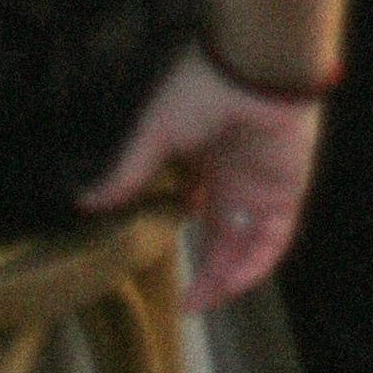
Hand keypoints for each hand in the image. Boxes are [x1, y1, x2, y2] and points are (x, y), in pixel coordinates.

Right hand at [77, 47, 324, 311]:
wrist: (255, 67)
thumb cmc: (202, 91)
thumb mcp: (156, 134)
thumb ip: (129, 173)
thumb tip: (85, 204)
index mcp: (204, 162)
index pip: (192, 212)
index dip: (179, 240)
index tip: (159, 269)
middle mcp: (233, 179)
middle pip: (222, 237)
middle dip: (206, 273)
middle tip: (185, 305)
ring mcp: (260, 187)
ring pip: (247, 245)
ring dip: (228, 277)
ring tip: (201, 302)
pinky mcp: (286, 192)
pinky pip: (274, 239)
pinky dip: (255, 265)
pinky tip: (231, 284)